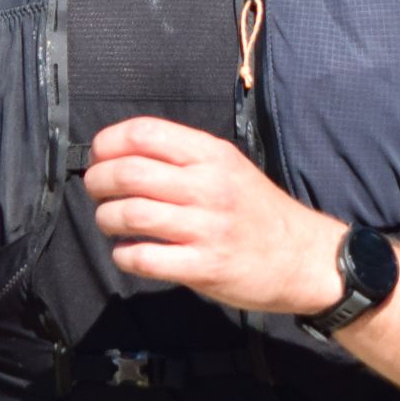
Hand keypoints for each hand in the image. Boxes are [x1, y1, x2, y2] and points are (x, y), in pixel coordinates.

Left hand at [81, 117, 344, 316]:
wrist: (304, 258)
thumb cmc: (258, 212)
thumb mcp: (229, 168)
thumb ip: (183, 158)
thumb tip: (121, 155)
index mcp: (212, 155)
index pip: (145, 133)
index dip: (108, 142)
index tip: (98, 156)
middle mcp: (208, 187)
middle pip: (129, 173)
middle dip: (98, 181)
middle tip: (96, 191)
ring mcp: (206, 228)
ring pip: (130, 214)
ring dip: (106, 218)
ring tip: (110, 222)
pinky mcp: (203, 267)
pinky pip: (144, 258)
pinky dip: (124, 255)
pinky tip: (128, 252)